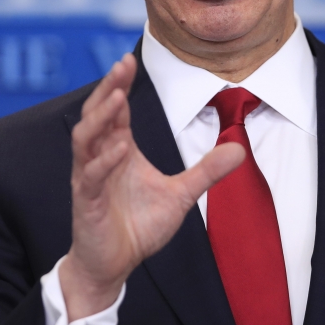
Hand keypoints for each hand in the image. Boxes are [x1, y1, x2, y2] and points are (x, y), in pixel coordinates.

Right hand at [59, 53, 243, 320]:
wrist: (113, 265)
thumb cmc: (137, 226)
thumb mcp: (180, 195)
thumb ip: (206, 171)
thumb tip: (240, 149)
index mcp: (118, 150)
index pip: (116, 109)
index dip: (121, 84)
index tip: (130, 59)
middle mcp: (100, 158)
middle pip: (96, 114)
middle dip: (107, 88)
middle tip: (122, 65)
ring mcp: (90, 178)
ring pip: (85, 139)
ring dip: (100, 117)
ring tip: (118, 97)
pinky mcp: (86, 202)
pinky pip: (91, 176)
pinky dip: (104, 161)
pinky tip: (121, 147)